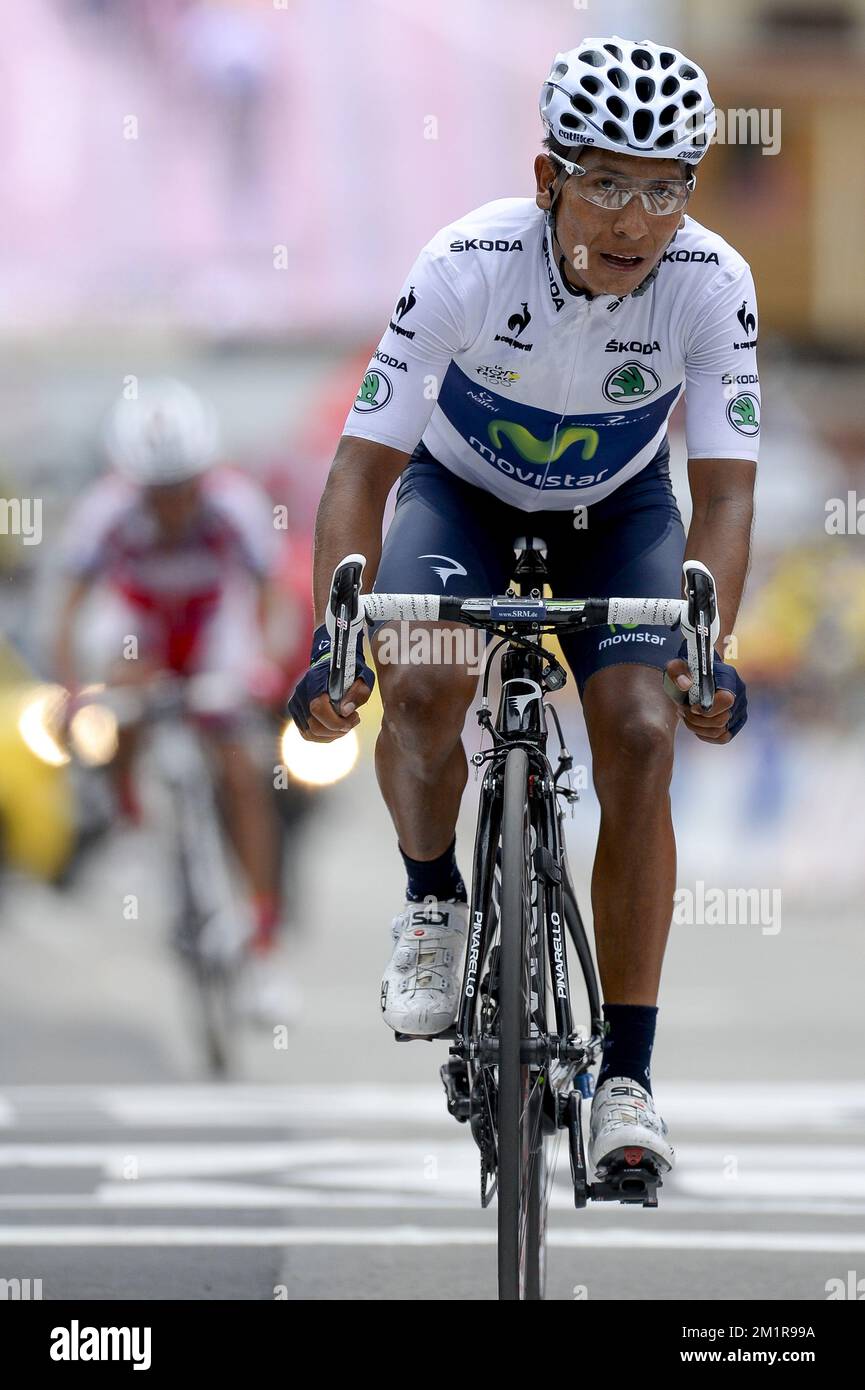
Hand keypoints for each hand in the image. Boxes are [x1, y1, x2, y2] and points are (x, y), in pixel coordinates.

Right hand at [286, 624, 374, 742]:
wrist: (333, 665)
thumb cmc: (350, 672)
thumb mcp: (363, 677)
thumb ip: (358, 692)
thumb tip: (345, 711)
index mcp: (315, 681)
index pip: (317, 708)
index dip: (335, 721)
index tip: (354, 717)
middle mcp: (300, 692)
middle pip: (313, 726)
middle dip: (337, 730)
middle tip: (353, 721)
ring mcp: (296, 704)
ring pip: (310, 733)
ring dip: (332, 735)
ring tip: (346, 723)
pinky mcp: (296, 713)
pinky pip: (307, 734)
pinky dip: (324, 736)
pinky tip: (336, 727)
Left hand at [664, 647, 746, 742]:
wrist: (698, 674)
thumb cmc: (688, 670)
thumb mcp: (677, 666)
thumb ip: (676, 670)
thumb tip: (685, 684)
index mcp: (728, 677)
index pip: (726, 700)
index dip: (707, 709)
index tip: (690, 706)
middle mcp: (739, 693)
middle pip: (722, 720)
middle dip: (696, 720)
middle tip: (682, 711)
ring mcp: (740, 709)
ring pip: (721, 732)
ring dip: (698, 729)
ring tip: (686, 717)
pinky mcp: (736, 722)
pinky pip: (723, 737)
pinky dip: (706, 735)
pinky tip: (694, 725)